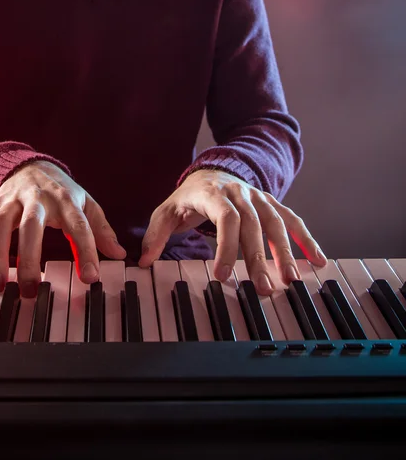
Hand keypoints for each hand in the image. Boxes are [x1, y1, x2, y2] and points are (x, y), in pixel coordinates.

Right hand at [0, 160, 125, 296]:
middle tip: (30, 289)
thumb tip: (120, 254)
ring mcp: (9, 202)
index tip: (90, 278)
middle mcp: (35, 199)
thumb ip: (101, 229)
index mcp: (64, 199)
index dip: (86, 251)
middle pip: (31, 226)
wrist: (30, 163)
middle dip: (29, 257)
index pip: (78, 226)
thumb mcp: (86, 203)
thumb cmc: (62, 190)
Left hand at [138, 169, 326, 294]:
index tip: (223, 276)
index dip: (226, 247)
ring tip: (290, 280)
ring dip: (285, 252)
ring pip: (276, 224)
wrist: (213, 172)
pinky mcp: (272, 204)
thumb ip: (155, 236)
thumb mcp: (166, 212)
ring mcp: (260, 198)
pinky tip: (317, 261)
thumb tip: (143, 262)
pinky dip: (306, 240)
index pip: (226, 219)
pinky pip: (292, 221)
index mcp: (213, 195)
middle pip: (254, 225)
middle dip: (258, 258)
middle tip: (262, 288)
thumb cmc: (188, 197)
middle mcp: (240, 194)